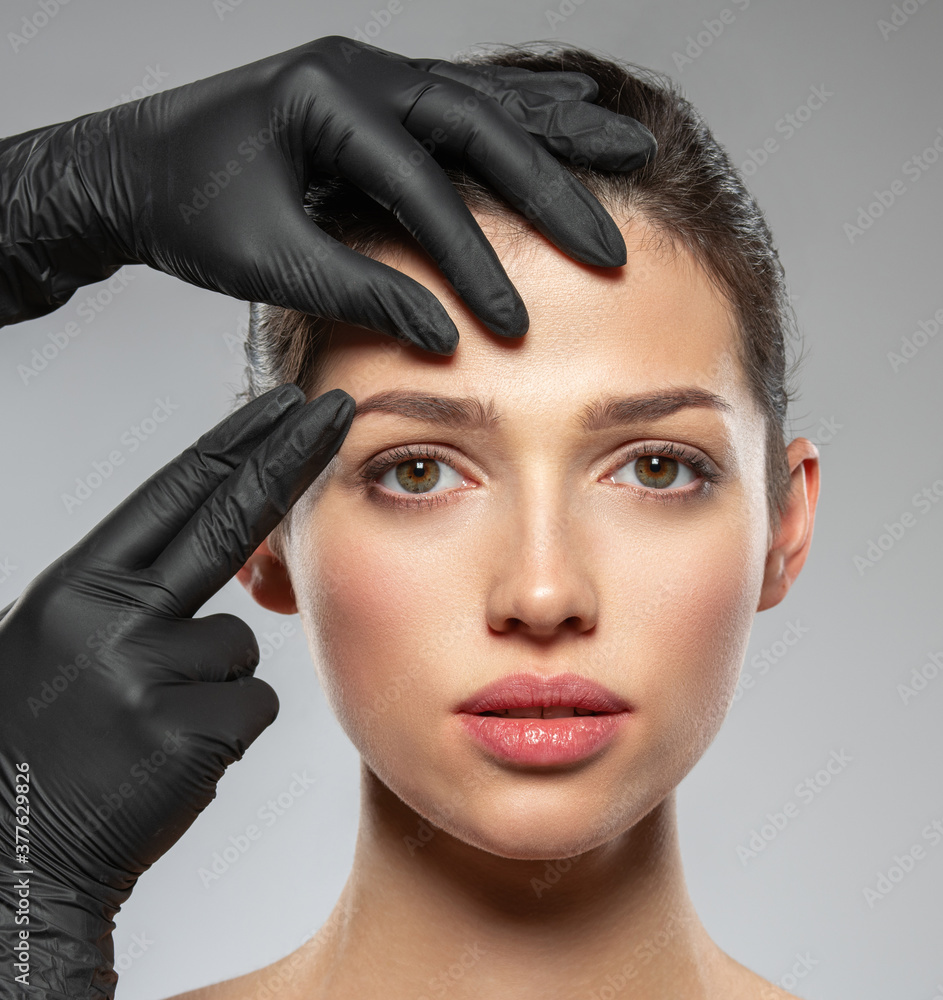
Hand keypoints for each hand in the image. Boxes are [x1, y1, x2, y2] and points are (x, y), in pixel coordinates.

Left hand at [0, 36, 656, 347]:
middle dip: (552, 187)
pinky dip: (526, 113)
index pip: (421, 184)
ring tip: (631, 151)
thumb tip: (440, 337)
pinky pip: (468, 98)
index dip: (472, 258)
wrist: (132, 167)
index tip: (510, 323)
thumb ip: (356, 292)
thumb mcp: (265, 260)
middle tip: (610, 242)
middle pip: (481, 124)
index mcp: (324, 98)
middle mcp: (358, 70)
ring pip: (488, 99)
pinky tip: (572, 115)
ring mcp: (373, 73)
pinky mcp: (379, 93)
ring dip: (562, 132)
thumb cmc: (187, 209)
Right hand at [0, 384, 352, 996]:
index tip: (282, 407)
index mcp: (74, 590)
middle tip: (333, 410)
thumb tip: (225, 550)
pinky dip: (224, 730)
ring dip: (214, 684)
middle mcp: (107, 620)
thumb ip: (131, 594)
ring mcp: (148, 677)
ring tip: (147, 728)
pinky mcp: (188, 735)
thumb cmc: (41, 743)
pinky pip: (251, 707)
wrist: (6, 856)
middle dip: (287, 458)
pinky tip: (167, 759)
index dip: (235, 445)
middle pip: (225, 521)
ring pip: (241, 647)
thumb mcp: (62, 644)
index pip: (172, 496)